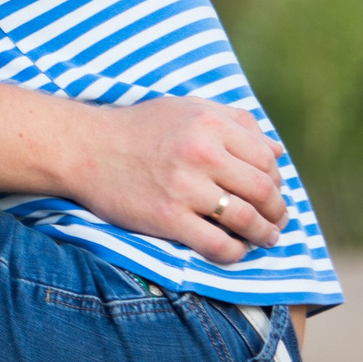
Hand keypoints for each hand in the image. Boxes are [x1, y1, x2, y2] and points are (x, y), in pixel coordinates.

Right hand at [65, 97, 290, 264]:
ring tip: (264, 238)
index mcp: (209, 124)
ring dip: (263, 234)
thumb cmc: (138, 128)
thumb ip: (234, 121)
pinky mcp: (167, 218)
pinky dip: (234, 252)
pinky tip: (234, 249)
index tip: (273, 193)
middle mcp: (201, 153)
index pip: (266, 159)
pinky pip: (218, 245)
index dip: (278, 179)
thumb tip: (277, 151)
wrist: (84, 149)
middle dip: (277, 211)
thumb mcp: (186, 108)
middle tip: (276, 221)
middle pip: (264, 191)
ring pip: (246, 220)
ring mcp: (184, 188)